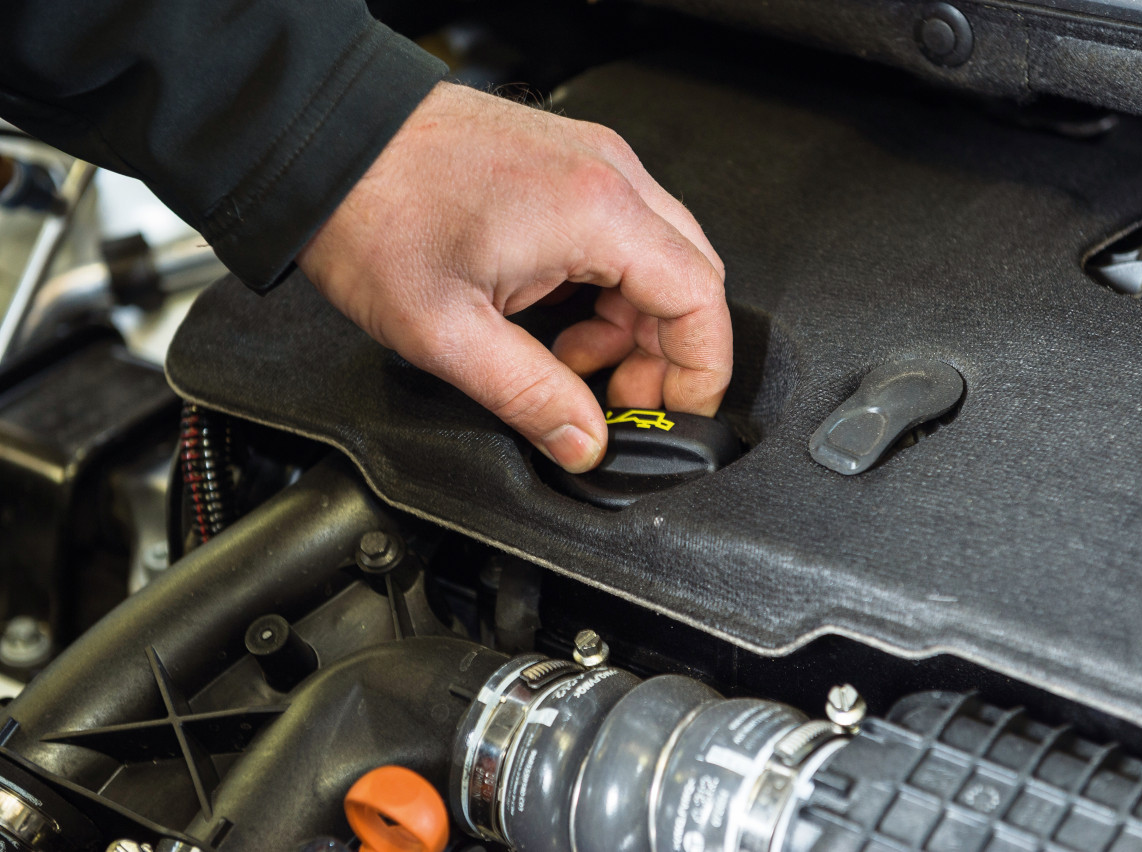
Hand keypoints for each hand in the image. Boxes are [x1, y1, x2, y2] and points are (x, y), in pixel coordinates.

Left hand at [297, 82, 731, 472]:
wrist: (327, 138)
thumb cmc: (373, 212)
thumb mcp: (449, 334)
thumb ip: (531, 397)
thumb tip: (583, 443)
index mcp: (596, 212)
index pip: (700, 300)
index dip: (700, 371)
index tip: (676, 413)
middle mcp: (607, 174)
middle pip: (689, 277)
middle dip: (667, 352)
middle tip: (617, 399)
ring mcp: (589, 161)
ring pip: (657, 257)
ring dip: (631, 323)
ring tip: (570, 362)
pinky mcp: (564, 163)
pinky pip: (620, 232)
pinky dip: (606, 287)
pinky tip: (557, 319)